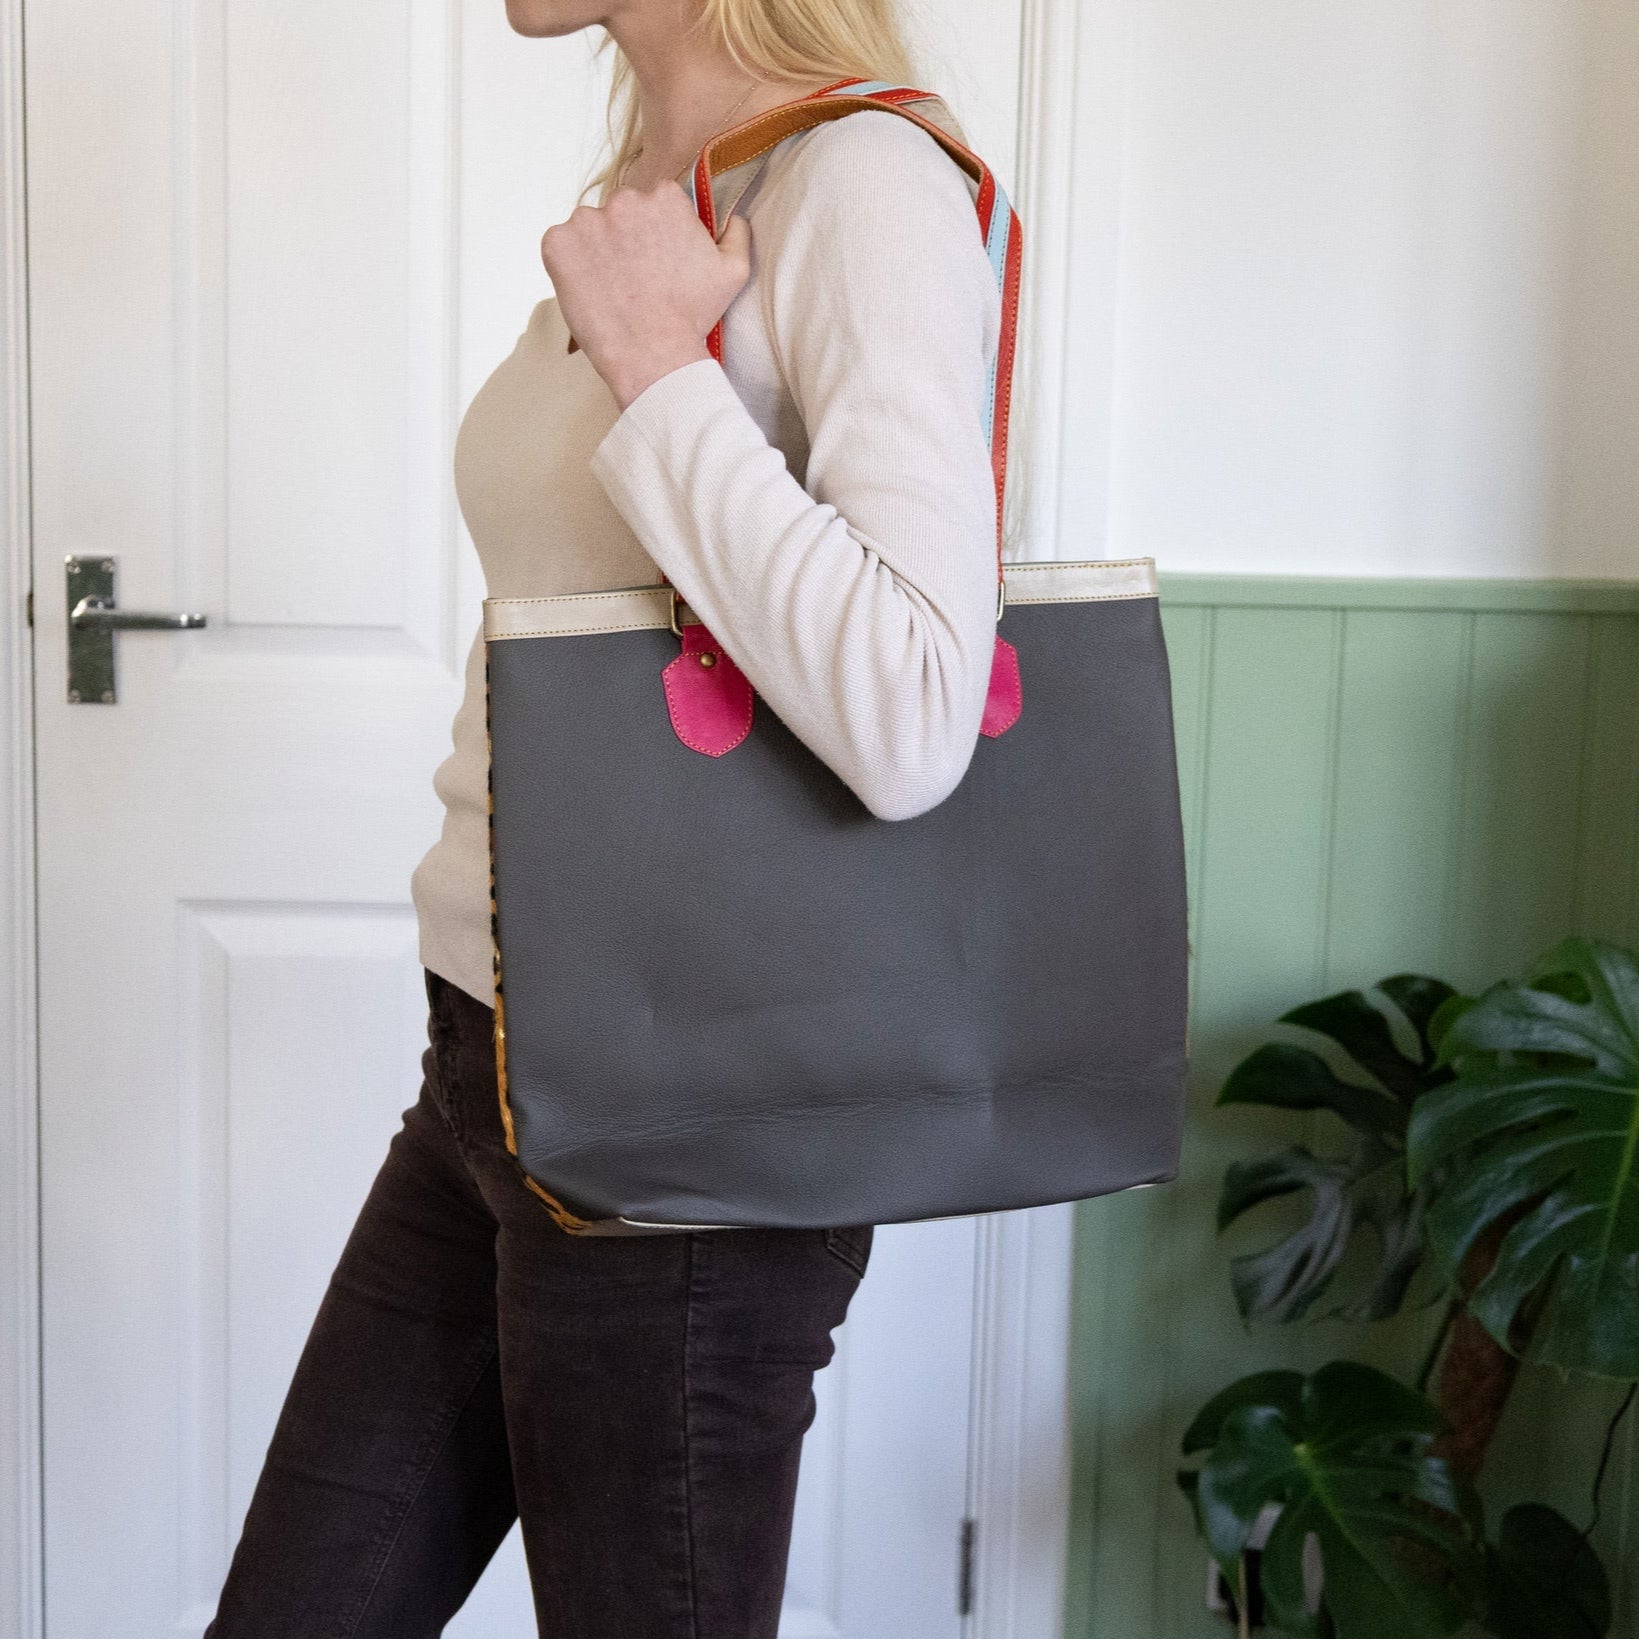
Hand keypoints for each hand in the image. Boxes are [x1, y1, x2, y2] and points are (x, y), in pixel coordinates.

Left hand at [541, 181, 752, 409]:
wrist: (653, 355)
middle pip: (620, 213)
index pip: (654, 204)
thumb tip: (734, 217)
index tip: (657, 263)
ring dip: (595, 252)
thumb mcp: (733, 272)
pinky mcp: (557, 244)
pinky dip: (568, 266)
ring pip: (589, 230)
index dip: (656, 235)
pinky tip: (589, 292)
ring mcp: (586, 220)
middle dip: (625, 240)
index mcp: (665, 197)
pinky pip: (559, 247)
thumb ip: (736, 233)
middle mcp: (625, 200)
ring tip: (612, 290)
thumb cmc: (694, 316)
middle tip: (634, 281)